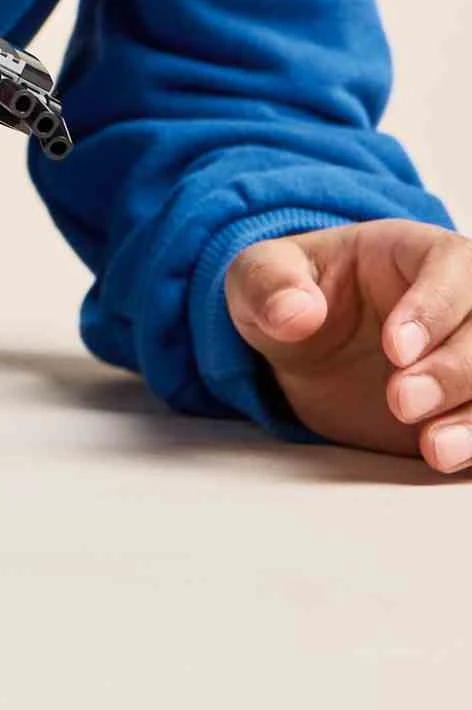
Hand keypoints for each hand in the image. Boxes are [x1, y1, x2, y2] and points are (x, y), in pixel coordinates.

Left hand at [225, 219, 471, 472]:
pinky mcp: (467, 403)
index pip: (451, 266)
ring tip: (433, 448)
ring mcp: (468, 353)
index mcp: (414, 252)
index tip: (394, 350)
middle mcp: (459, 299)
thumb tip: (296, 312)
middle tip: (402, 402)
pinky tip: (448, 458)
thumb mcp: (258, 277)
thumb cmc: (290, 294)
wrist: (305, 349)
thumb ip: (269, 285)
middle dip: (455, 369)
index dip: (433, 309)